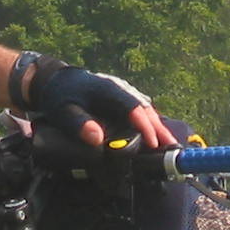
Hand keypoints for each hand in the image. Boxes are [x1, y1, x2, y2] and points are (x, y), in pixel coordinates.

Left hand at [26, 59, 177, 149]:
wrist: (57, 81)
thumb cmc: (61, 97)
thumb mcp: (63, 111)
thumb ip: (79, 124)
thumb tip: (97, 139)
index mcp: (109, 90)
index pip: (132, 108)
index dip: (144, 126)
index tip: (152, 143)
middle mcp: (121, 89)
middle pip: (145, 109)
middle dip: (159, 128)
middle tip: (171, 148)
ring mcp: (124, 93)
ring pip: (146, 110)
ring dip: (158, 127)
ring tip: (170, 145)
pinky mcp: (122, 99)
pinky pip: (140, 111)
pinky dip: (151, 123)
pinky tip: (157, 136)